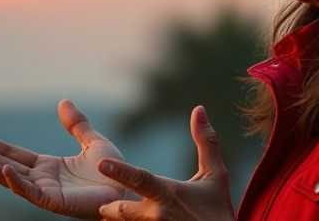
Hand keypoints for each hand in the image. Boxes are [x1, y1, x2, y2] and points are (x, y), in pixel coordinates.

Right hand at [0, 99, 126, 219]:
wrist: (130, 189)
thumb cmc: (113, 172)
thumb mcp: (92, 141)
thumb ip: (76, 124)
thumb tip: (63, 101)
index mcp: (45, 166)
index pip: (7, 151)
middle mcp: (39, 179)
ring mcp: (44, 192)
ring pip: (7, 178)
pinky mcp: (54, 202)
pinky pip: (30, 192)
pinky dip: (16, 181)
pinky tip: (4, 169)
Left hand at [97, 106, 234, 220]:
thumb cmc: (218, 210)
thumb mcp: (216, 175)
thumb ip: (206, 142)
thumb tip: (199, 109)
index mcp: (169, 193)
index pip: (140, 179)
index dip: (119, 171)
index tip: (100, 163)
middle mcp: (158, 214)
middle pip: (121, 210)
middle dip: (110, 209)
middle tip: (105, 207)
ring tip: (113, 217)